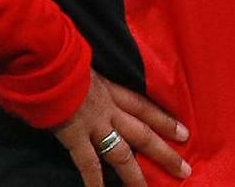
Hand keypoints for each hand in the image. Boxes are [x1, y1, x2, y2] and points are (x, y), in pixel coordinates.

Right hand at [52, 71, 191, 185]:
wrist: (50, 64)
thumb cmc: (63, 61)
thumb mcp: (86, 67)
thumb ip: (92, 80)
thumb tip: (90, 84)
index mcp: (112, 90)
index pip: (145, 107)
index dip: (166, 121)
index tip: (184, 134)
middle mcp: (110, 109)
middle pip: (144, 133)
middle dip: (164, 153)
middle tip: (184, 169)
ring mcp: (94, 124)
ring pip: (122, 153)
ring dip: (135, 174)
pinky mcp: (76, 137)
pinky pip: (89, 163)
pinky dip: (95, 182)